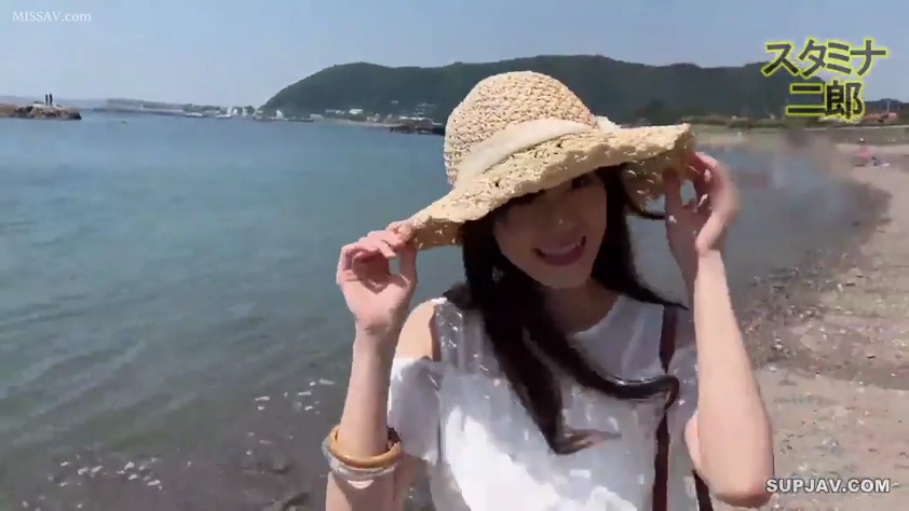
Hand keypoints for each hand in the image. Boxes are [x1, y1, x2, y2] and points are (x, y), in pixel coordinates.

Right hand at [336, 222, 417, 344]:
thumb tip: (409, 237)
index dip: (393, 235)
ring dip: (376, 242)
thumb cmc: (395, 304)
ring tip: (388, 252)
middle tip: (397, 244)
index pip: (385, 241)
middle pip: (373, 238)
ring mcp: (356, 266)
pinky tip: (373, 251)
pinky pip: (347, 252)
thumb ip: (408, 258)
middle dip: (386, 238)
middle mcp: (368, 262)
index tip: (404, 237)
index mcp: (382, 263)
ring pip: (362, 242)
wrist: (382, 322)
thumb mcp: (408, 278)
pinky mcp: (345, 272)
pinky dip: (359, 246)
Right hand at [664, 152, 738, 282]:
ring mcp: (722, 206)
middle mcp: (727, 198)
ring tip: (676, 168)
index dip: (699, 158)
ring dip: (695, 174)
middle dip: (696, 164)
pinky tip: (680, 185)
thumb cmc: (689, 243)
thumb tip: (667, 168)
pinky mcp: (716, 213)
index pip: (715, 168)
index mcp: (722, 197)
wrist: (702, 267)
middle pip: (714, 173)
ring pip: (710, 183)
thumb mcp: (676, 214)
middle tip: (676, 158)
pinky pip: (708, 192)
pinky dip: (696, 186)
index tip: (681, 152)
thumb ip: (671, 189)